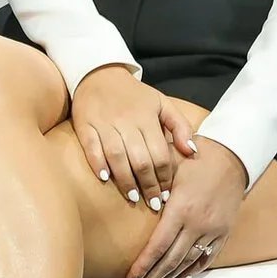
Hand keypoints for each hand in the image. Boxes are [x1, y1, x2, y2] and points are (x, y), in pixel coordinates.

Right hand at [70, 67, 192, 208]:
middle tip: (154, 203)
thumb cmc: (134, 94)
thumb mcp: (162, 103)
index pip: (160, 153)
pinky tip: (105, 178)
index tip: (168, 193)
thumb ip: (180, 126)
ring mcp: (104, 123)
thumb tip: (192, 152)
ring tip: (133, 197)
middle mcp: (126, 121)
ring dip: (125, 179)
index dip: (165, 176)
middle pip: (140, 159)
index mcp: (147, 117)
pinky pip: (91, 147)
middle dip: (148, 184)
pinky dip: (98, 163)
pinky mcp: (85, 125)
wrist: (99, 74)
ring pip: (117, 156)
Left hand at [126, 136, 249, 277]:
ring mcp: (213, 230)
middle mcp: (198, 224)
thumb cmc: (194, 158)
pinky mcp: (223, 232)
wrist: (233, 157)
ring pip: (187, 262)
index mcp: (181, 209)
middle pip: (171, 260)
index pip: (158, 246)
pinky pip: (206, 257)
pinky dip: (192, 270)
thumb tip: (129, 195)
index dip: (143, 266)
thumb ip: (149, 182)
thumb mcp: (168, 166)